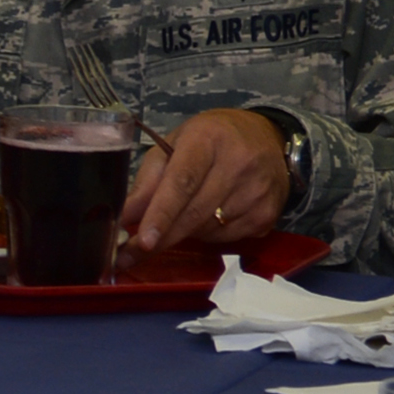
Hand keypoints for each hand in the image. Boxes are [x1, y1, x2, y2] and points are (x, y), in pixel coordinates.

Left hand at [124, 107, 293, 251]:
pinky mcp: (268, 215)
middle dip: (161, 237)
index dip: (161, 214)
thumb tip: (125, 215)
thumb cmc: (209, 140)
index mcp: (207, 140)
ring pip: (208, 230)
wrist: (265, 138)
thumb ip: (148, 181)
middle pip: (194, 213)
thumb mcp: (172, 145)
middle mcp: (238, 165)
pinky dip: (206, 234)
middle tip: (129, 255)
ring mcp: (258, 192)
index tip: (143, 240)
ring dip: (183, 232)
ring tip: (176, 216)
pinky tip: (204, 217)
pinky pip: (226, 238)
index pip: (182, 183)